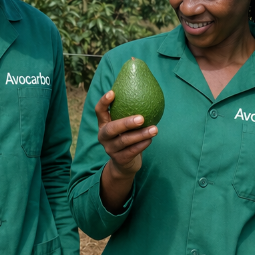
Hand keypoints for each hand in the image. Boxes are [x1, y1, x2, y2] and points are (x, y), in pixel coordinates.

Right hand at [95, 90, 157, 212]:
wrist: (125, 163)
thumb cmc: (128, 137)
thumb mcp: (125, 126)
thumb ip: (130, 112)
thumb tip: (146, 91)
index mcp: (104, 124)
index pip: (99, 111)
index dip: (104, 102)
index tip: (113, 92)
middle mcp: (103, 136)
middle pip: (111, 129)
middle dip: (126, 123)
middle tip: (142, 118)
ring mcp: (110, 149)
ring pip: (124, 141)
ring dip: (141, 135)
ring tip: (155, 129)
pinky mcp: (119, 159)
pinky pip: (131, 151)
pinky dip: (142, 145)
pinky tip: (150, 140)